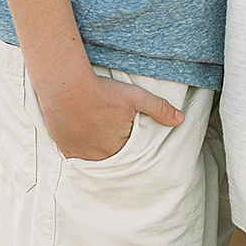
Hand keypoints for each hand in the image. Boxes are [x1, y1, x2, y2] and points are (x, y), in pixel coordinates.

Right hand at [30, 57, 182, 161]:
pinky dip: (81, 150)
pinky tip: (83, 138)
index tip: (125, 134)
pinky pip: (76, 157)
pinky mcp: (65, 149)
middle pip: (111, 157)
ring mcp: (80, 154)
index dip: (129, 143)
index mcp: (119, 148)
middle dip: (114, 147)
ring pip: (93, 159)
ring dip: (97, 150)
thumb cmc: (103, 91)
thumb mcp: (136, 97)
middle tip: (110, 131)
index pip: (129, 154)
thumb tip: (180, 119)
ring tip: (97, 133)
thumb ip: (159, 109)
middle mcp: (99, 156)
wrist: (66, 86)